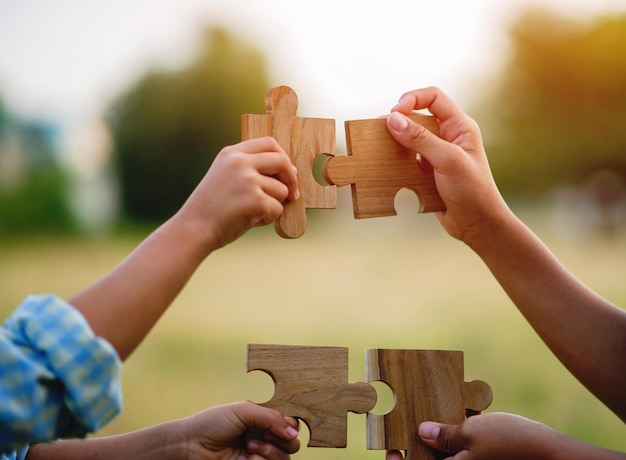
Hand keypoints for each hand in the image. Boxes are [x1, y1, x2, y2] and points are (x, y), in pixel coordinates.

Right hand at [176, 137, 298, 249]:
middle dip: (291, 179)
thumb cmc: (211, 208)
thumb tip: (288, 171)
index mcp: (232, 153)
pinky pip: (277, 208)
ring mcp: (248, 180)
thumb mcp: (224, 177)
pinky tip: (250, 221)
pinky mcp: (255, 200)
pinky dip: (268, 218)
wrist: (194, 229)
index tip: (288, 171)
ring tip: (252, 212)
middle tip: (292, 194)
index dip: (283, 157)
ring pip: (281, 189)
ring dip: (274, 204)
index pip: (269, 143)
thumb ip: (249, 169)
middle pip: (281, 161)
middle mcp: (240, 162)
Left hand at [179, 402, 300, 459]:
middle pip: (292, 444)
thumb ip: (271, 417)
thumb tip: (293, 432)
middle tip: (259, 436)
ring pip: (283, 459)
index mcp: (263, 420)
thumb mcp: (243, 410)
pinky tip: (242, 458)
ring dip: (269, 453)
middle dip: (279, 441)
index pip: (291, 424)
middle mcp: (264, 438)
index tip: (272, 426)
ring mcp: (259, 455)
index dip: (289, 426)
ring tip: (248, 448)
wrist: (190, 445)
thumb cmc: (213, 423)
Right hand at [386, 87, 509, 246]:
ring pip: (409, 140)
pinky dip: (396, 162)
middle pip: (417, 117)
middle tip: (382, 132)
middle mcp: (448, 137)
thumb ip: (420, 139)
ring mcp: (437, 155)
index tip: (395, 113)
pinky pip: (407, 160)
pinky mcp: (427, 172)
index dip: (412, 99)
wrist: (478, 225)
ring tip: (381, 149)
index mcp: (459, 126)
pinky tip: (389, 169)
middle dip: (399, 122)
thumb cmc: (473, 191)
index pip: (433, 97)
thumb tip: (392, 120)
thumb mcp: (447, 160)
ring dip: (395, 143)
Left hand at [386, 412, 621, 459]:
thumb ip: (444, 434)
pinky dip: (465, 429)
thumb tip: (422, 432)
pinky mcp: (492, 457)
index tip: (390, 451)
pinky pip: (470, 445)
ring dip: (445, 429)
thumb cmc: (512, 445)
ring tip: (439, 406)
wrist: (556, 456)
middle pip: (433, 457)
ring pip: (452, 449)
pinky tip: (468, 408)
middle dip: (423, 437)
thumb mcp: (472, 433)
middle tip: (412, 417)